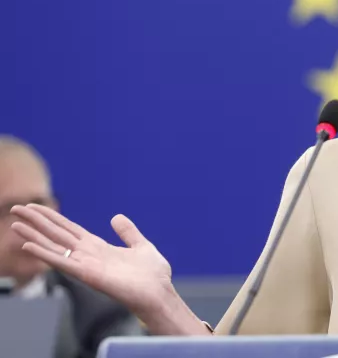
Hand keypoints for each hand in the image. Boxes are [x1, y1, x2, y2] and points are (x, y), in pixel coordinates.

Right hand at [9, 204, 173, 318]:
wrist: (159, 293)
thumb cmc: (152, 275)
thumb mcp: (141, 246)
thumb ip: (128, 232)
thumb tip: (116, 217)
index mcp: (98, 247)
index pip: (69, 229)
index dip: (52, 218)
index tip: (36, 207)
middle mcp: (88, 255)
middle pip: (57, 234)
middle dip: (37, 222)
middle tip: (16, 208)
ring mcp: (85, 265)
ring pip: (54, 247)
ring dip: (34, 236)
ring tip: (15, 225)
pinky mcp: (87, 274)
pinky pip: (61, 262)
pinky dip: (44, 254)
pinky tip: (28, 246)